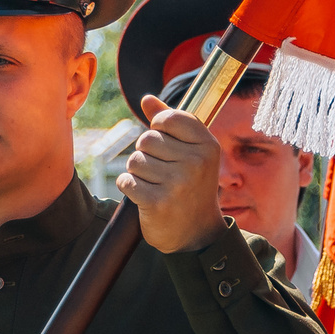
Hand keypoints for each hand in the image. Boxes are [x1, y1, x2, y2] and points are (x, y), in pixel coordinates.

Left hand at [119, 95, 230, 254]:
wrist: (196, 234)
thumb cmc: (192, 187)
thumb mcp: (191, 153)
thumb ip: (171, 123)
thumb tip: (146, 99)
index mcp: (207, 146)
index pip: (167, 118)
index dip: (158, 129)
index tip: (166, 145)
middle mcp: (196, 162)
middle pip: (146, 139)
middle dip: (147, 154)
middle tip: (162, 173)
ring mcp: (178, 183)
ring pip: (134, 161)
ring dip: (138, 173)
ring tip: (155, 186)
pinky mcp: (158, 202)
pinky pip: (127, 181)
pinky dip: (129, 188)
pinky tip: (145, 197)